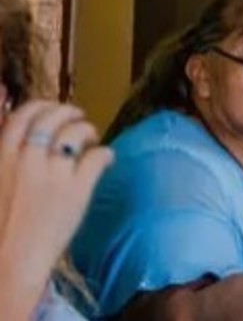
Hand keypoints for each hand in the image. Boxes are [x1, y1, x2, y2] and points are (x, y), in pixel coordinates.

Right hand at [0, 101, 113, 281]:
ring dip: (86, 129)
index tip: (51, 109)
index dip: (41, 107)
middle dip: (67, 113)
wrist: (10, 260)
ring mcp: (52, 174)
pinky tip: (107, 158)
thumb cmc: (3, 225)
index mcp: (2, 158)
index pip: (22, 116)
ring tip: (91, 137)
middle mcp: (26, 160)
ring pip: (75, 134)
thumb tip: (23, 139)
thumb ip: (8, 160)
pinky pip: (97, 157)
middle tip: (78, 117)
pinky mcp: (77, 190)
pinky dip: (105, 153)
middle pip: (51, 119)